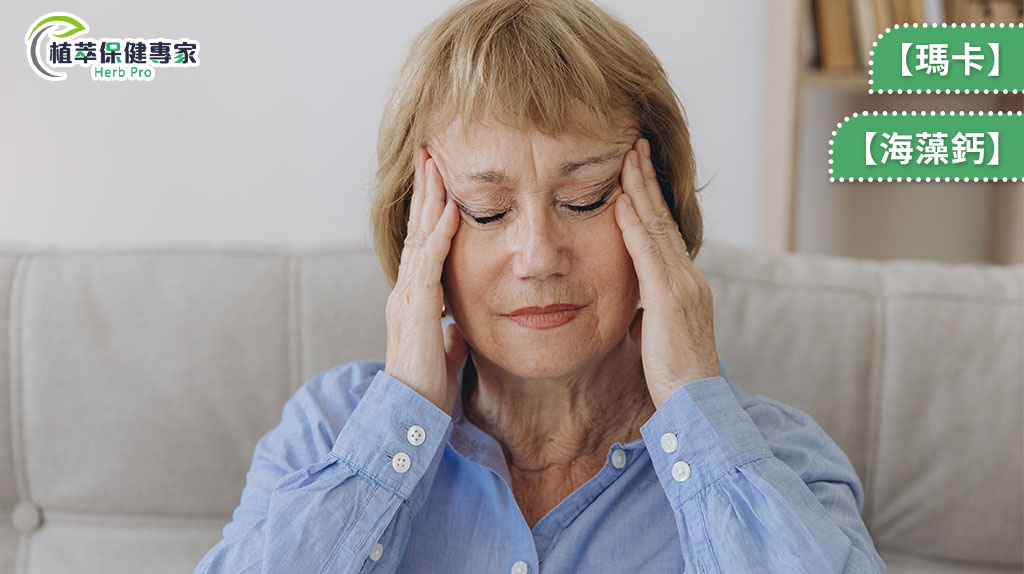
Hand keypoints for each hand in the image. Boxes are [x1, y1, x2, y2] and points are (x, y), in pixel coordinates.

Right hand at [384, 147, 468, 416]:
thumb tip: (457, 327)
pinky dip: (440, 234)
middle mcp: (406, 291)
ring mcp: (407, 298)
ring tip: (436, 164)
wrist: (412, 418)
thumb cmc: (428, 388)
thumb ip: (449, 332)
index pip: (423, 243)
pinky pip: (429, 264)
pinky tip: (450, 209)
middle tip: (430, 152)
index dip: (430, 210)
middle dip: (424, 190)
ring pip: (419, 238)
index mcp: (414, 297)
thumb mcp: (444, 351)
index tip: (440, 179)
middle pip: (416, 229)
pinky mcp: (416, 311)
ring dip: (429, 199)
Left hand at [613, 138, 720, 408]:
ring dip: (641, 189)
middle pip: (662, 219)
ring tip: (628, 155)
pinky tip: (621, 200)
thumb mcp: (656, 336)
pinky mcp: (670, 301)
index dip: (649, 199)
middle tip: (635, 144)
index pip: (663, 232)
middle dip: (647, 180)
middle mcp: (688, 278)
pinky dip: (634, 225)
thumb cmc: (672, 376)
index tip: (635, 170)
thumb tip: (632, 309)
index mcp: (683, 285)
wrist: (695, 406)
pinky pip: (648, 254)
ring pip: (657, 227)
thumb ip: (646, 313)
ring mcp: (682, 286)